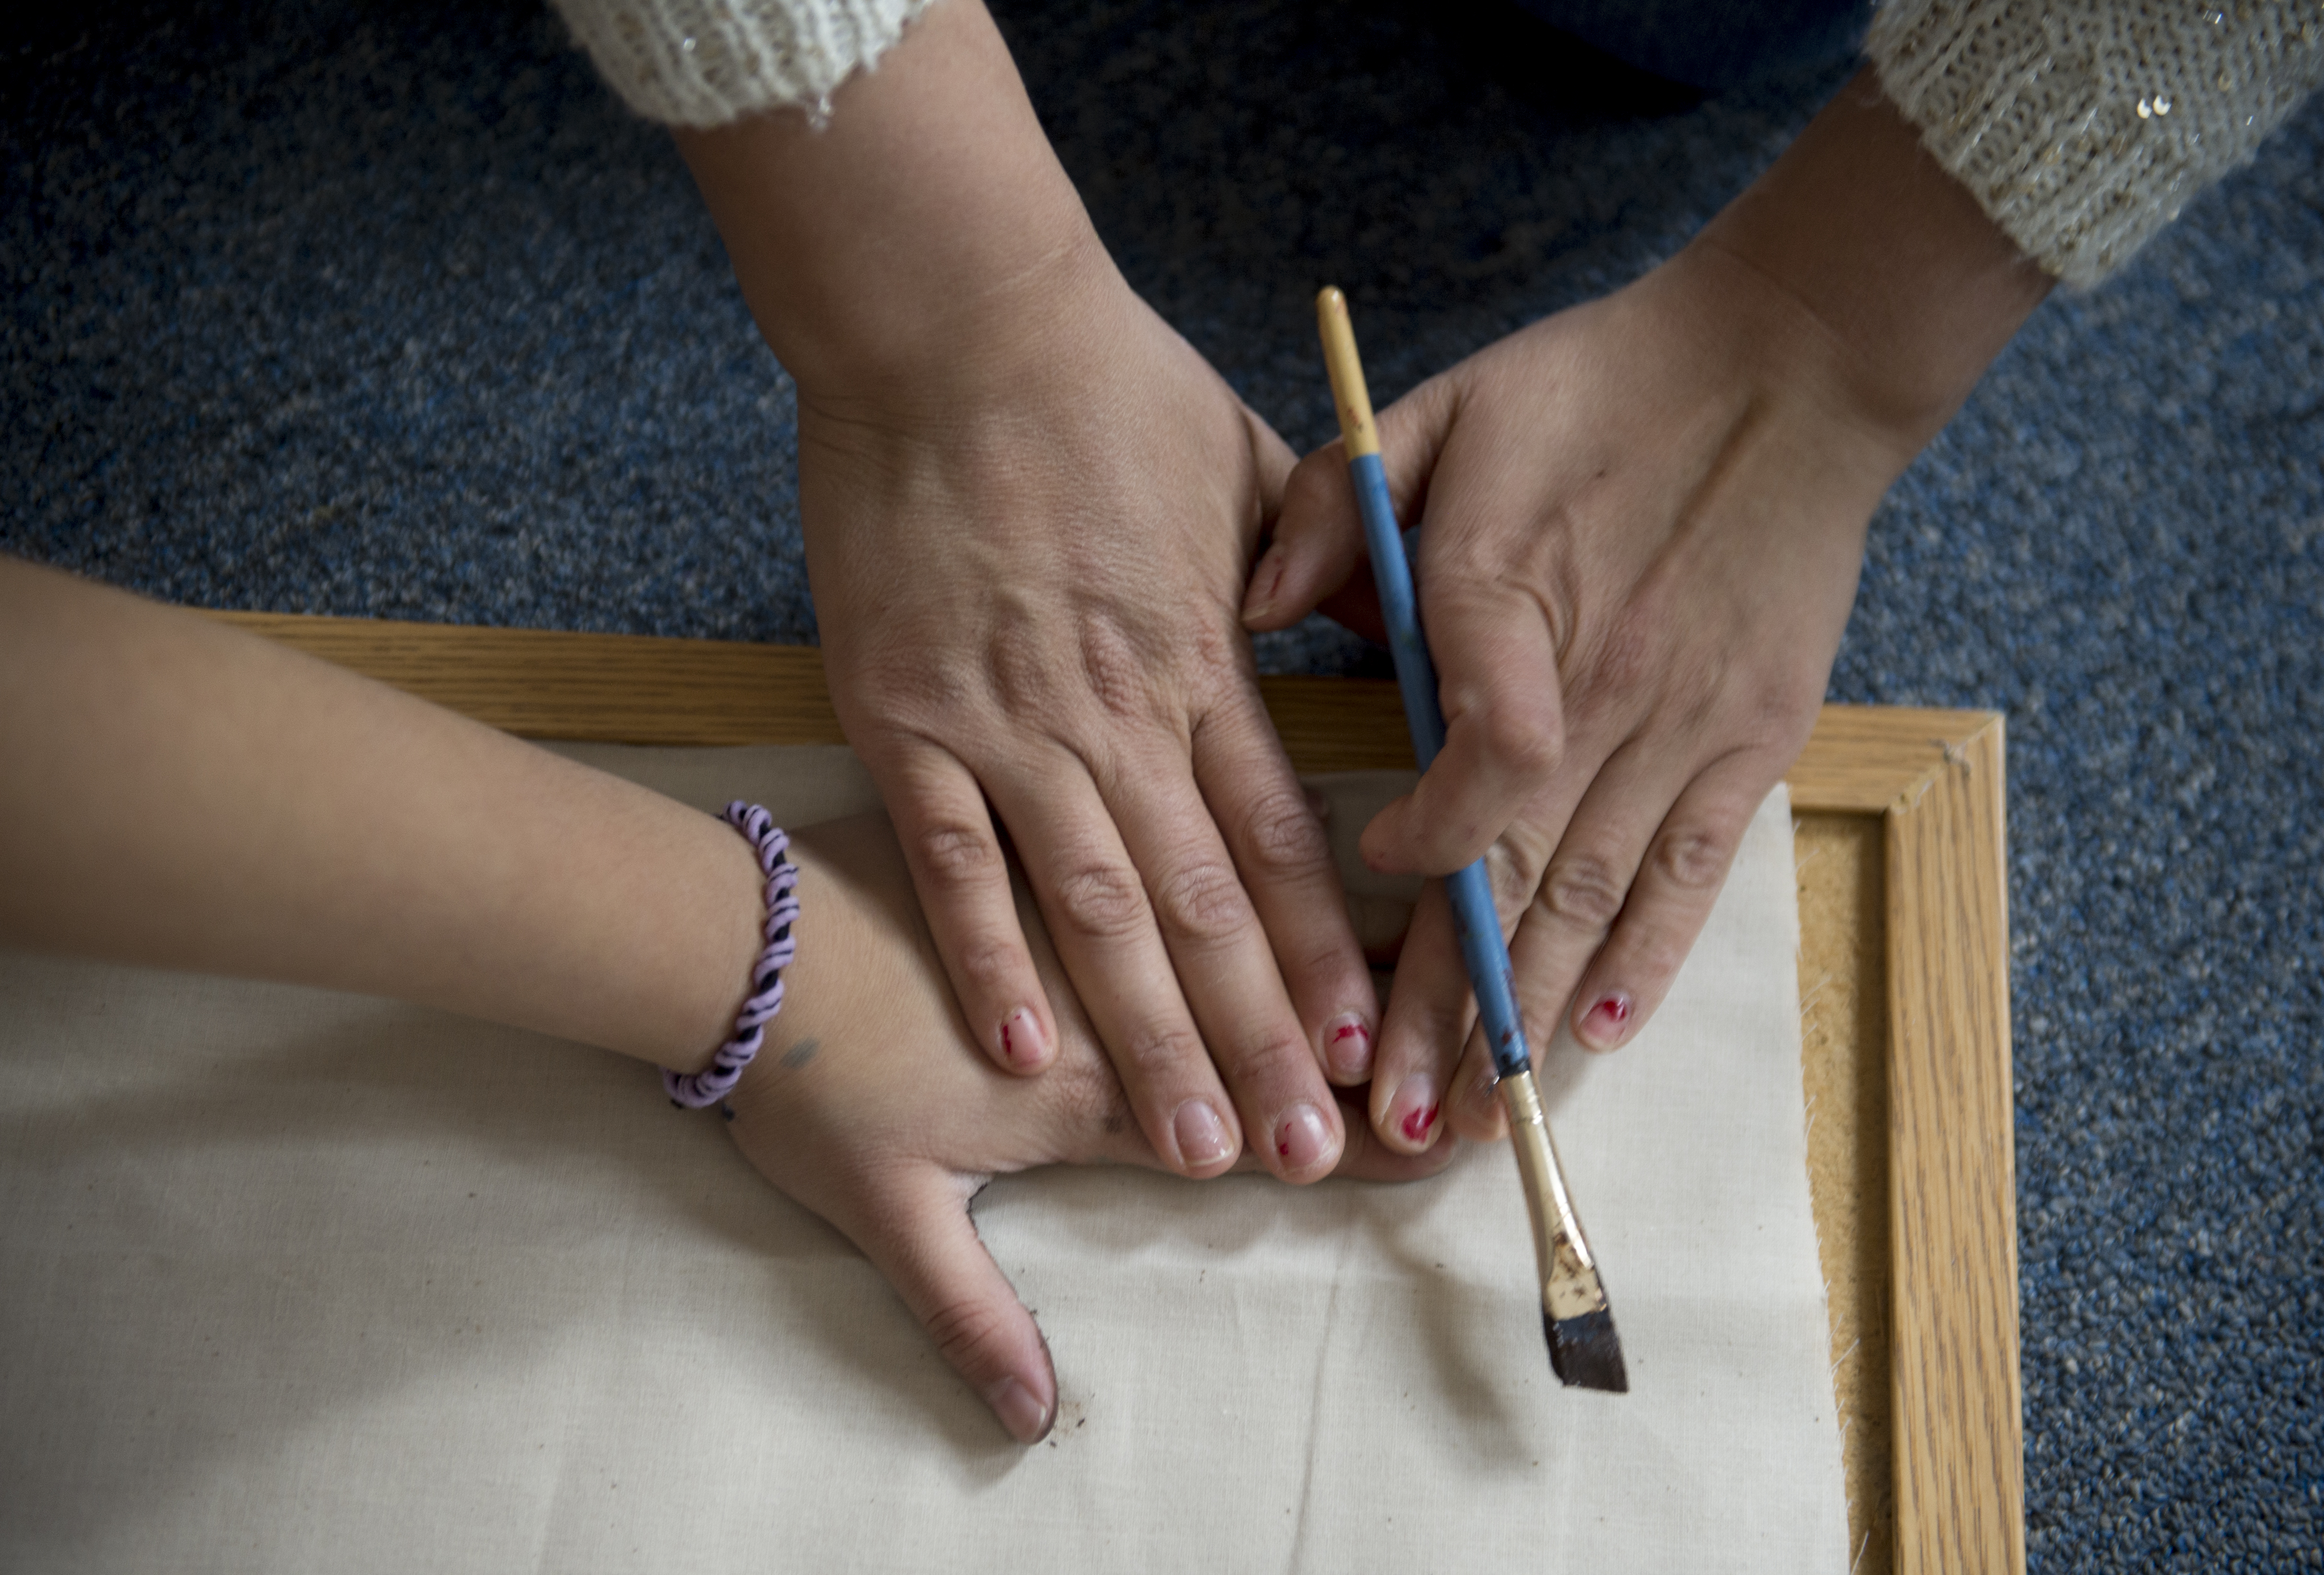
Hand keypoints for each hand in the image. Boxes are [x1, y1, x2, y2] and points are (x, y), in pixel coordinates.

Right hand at [674, 0, 1376, 1185]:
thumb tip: (1390, 636)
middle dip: (1260, 1040)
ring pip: (1099, 911)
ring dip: (1149, 1038)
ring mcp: (1007, 724)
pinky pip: (957, 858)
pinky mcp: (905, 718)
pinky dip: (989, 955)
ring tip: (1194, 1145)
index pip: (1281, 838)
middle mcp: (1118, 712)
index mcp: (1203, 657)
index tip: (1369, 1047)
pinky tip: (1023, 1051)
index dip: (1327, 954)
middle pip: (1206, 907)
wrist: (951, 321)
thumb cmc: (1103, 381)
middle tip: (1302, 1156)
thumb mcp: (1250, 461)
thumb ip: (1319, 569)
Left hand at [721, 811, 1452, 1443]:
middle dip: (1374, 1046)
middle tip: (1471, 1042)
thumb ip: (968, 1310)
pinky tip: (1317, 835)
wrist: (724, 937)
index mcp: (1081, 1088)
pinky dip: (1253, 847)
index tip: (1428, 1144)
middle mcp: (1106, 992)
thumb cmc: (801, 1076)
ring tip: (1434, 954)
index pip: (1235, 1123)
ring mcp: (1085, 898)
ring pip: (1241, 919)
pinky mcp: (1048, 824)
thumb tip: (1029, 1416)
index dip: (1333, 1138)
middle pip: (1264, 1020)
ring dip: (1339, 945)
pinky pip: (1173, 830)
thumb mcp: (881, 1209)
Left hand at [1244, 73, 2049, 1146]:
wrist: (1790, 360)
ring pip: (1594, 897)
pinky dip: (1648, 958)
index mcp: (1514, 600)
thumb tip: (1258, 604)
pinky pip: (1693, 871)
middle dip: (1445, 1006)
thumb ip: (1343, 501)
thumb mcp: (1446, 406)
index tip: (1375, 878)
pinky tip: (1600, 1034)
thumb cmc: (1601, 383)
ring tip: (1477, 1119)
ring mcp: (1684, 724)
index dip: (1416, 850)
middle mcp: (1601, 685)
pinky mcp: (1753, 739)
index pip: (1467, 768)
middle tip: (1390, 1121)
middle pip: (1515, 874)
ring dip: (1530, 1015)